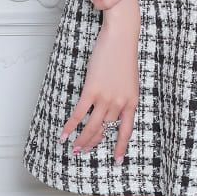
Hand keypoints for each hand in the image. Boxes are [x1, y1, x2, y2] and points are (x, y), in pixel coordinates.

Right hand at [59, 22, 139, 164]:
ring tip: (74, 148)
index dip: (120, 146)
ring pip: (92, 127)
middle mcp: (120, 103)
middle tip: (84, 151)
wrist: (121, 36)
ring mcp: (106, 98)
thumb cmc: (124, 53)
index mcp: (132, 101)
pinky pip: (80, 114)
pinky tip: (64, 134)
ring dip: (82, 140)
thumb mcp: (129, 80)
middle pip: (105, 131)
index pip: (126, 130)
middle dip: (93, 143)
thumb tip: (109, 107)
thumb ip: (122, 95)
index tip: (116, 160)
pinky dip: (70, 126)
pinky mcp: (92, 90)